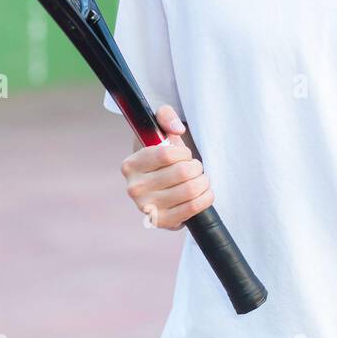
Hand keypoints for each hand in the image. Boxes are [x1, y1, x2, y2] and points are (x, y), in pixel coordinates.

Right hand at [120, 105, 212, 229]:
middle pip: (182, 172)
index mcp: (131, 165)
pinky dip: (206, 198)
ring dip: (203, 181)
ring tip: (200, 179)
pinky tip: (204, 192)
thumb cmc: (163, 154)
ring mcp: (147, 208)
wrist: (163, 181)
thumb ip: (165, 115)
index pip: (166, 154)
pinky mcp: (162, 222)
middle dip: (196, 166)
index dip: (183, 152)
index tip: (184, 154)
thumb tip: (176, 130)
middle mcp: (134, 188)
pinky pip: (193, 209)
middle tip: (194, 167)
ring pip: (191, 190)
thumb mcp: (160, 128)